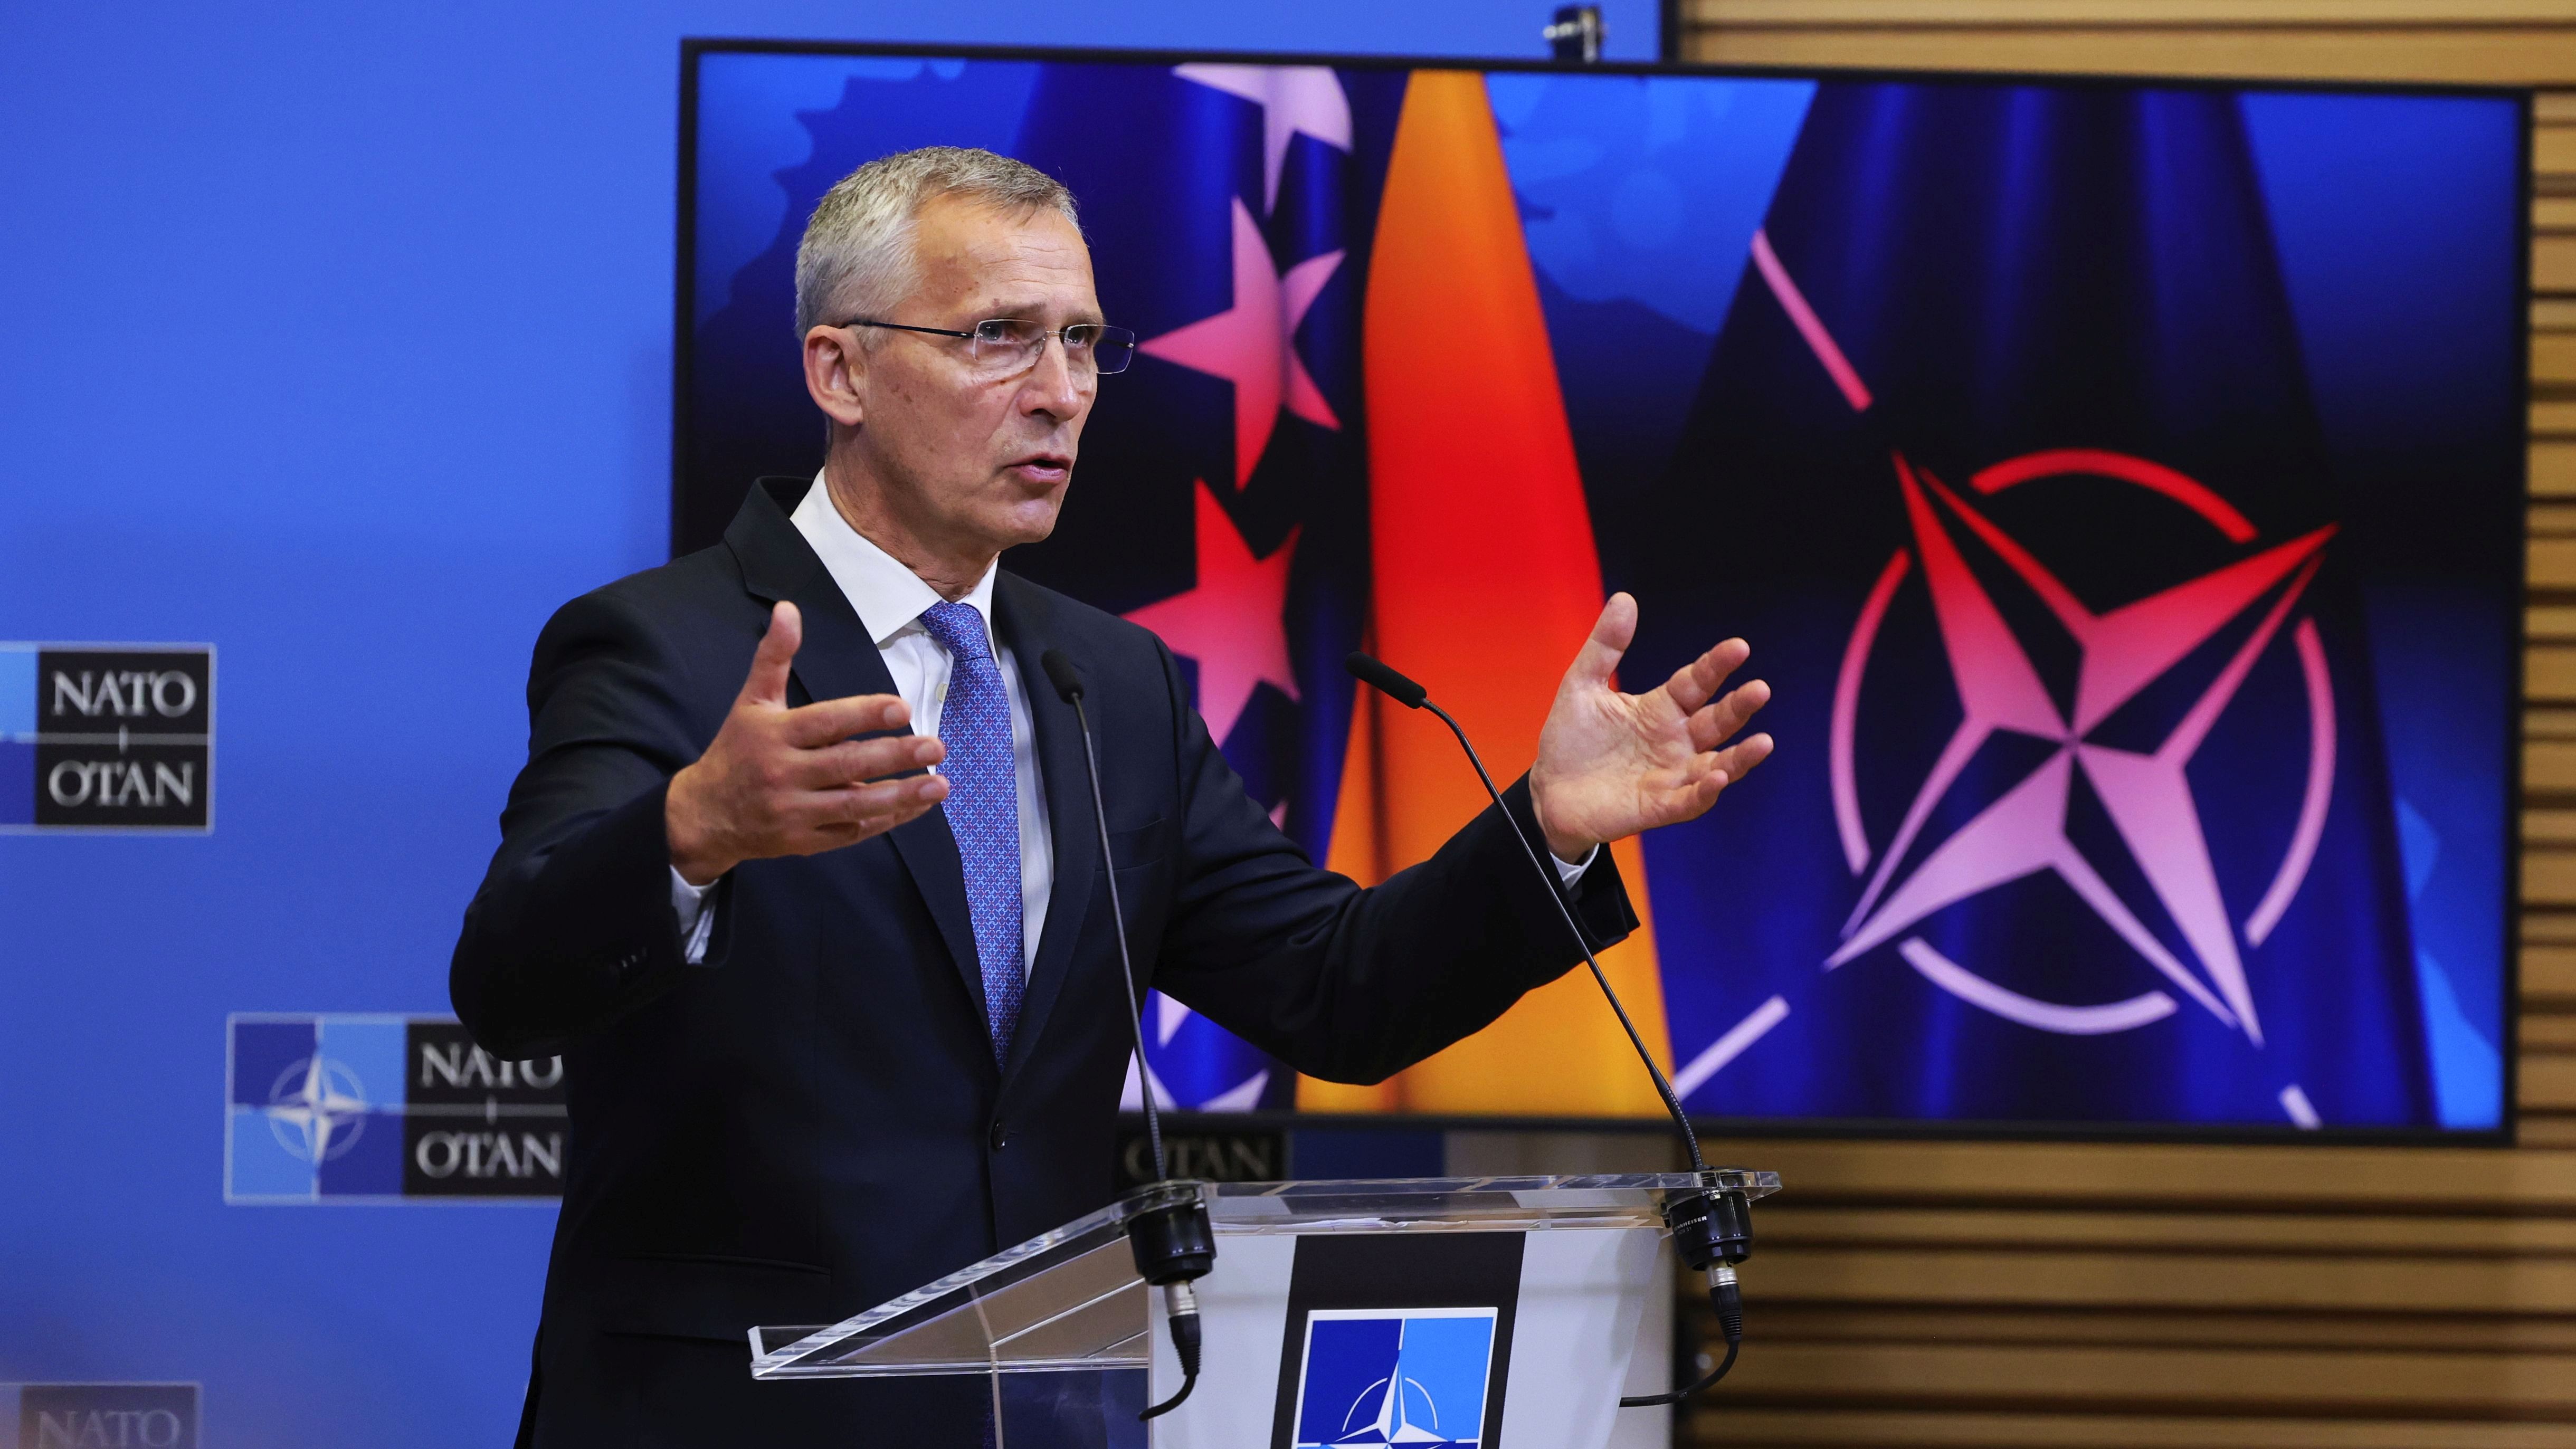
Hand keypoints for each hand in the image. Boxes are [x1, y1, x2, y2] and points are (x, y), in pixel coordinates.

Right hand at [665, 601, 949, 883]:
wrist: (705, 816)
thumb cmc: (738, 750)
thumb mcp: (751, 701)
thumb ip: (774, 656)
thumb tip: (787, 608)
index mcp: (774, 734)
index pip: (825, 722)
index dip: (864, 714)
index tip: (901, 708)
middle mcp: (784, 773)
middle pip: (847, 763)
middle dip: (895, 755)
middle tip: (935, 746)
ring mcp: (795, 811)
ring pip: (854, 804)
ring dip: (901, 796)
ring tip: (939, 785)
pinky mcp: (804, 841)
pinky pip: (852, 831)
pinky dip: (886, 821)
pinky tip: (916, 807)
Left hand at [1527, 593, 1772, 861]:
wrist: (1548, 792)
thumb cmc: (1571, 740)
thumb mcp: (1581, 686)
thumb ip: (1605, 646)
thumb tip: (1624, 598)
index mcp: (1661, 709)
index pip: (1697, 683)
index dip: (1717, 666)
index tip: (1739, 647)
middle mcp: (1675, 741)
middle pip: (1716, 721)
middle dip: (1739, 707)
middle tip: (1760, 689)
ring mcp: (1671, 775)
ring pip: (1717, 764)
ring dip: (1740, 756)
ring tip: (1764, 742)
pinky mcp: (1659, 807)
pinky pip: (1690, 800)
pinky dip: (1705, 791)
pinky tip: (1717, 778)